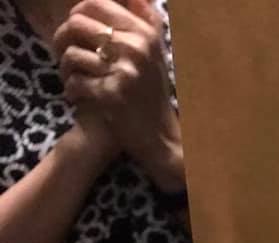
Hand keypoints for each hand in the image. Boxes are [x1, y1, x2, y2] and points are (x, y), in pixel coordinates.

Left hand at [53, 0, 184, 192]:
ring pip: (71, 55)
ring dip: (65, 69)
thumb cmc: (153, 94)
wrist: (160, 137)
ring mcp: (123, 73)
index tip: (75, 31)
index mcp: (143, 33)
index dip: (77, 14)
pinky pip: (75, 83)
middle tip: (64, 55)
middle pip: (77, 24)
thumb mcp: (156, 53)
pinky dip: (71, 91)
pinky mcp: (111, 96)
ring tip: (71, 78)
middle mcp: (135, 49)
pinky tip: (78, 97)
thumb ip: (145, 20)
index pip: (96, 4)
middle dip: (62, 39)